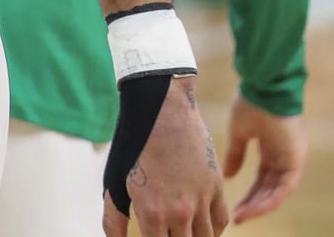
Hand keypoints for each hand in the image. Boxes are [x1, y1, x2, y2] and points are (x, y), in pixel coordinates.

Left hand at [103, 78, 228, 236]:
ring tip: (183, 233)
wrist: (163, 110)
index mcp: (152, 213)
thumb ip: (113, 218)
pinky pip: (220, 221)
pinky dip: (212, 230)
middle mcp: (180, 212)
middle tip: (167, 233)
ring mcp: (201, 200)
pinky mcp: (216, 187)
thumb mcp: (115, 181)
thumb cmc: (134, 143)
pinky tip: (201, 228)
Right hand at [222, 95, 306, 222]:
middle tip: (236, 218)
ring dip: (260, 206)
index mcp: (272, 149)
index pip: (261, 179)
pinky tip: (254, 208)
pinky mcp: (295, 161)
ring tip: (241, 217)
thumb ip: (235, 154)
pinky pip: (284, 188)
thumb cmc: (251, 103)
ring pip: (277, 192)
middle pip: (268, 188)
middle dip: (252, 204)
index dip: (248, 193)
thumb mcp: (239, 132)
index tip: (233, 206)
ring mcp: (291, 160)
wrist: (264, 87)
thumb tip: (228, 175)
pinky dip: (270, 200)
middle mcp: (284, 158)